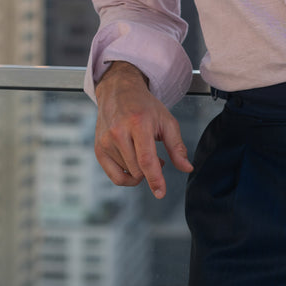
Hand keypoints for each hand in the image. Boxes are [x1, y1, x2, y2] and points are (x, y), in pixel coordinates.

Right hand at [94, 61, 192, 198]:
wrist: (119, 92)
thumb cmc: (144, 106)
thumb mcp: (166, 121)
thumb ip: (177, 146)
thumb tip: (187, 168)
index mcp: (138, 123)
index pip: (146, 159)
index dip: (155, 178)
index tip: (160, 193)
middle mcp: (118, 132)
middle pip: (138, 169)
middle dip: (151, 169)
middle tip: (156, 155)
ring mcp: (105, 142)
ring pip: (128, 174)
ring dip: (139, 169)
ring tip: (142, 151)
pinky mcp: (98, 149)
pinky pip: (115, 177)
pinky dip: (127, 177)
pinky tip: (133, 164)